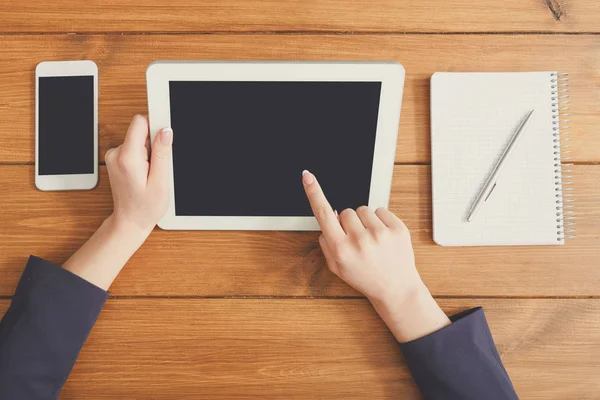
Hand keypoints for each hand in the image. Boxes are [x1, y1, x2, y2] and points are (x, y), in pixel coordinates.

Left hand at [62, 115, 172, 289]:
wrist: (129, 221)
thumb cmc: (145, 207)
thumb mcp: (160, 181)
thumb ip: (162, 153)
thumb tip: (165, 131)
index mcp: (127, 157)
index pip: (140, 122)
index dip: (156, 127)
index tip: (164, 135)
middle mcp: (117, 154)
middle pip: (140, 131)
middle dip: (153, 144)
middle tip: (157, 165)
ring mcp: (114, 156)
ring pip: (138, 140)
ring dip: (148, 153)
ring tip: (150, 173)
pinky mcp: (116, 159)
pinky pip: (133, 148)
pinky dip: (142, 157)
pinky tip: (144, 174)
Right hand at [302, 170, 449, 341]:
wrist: (396, 288)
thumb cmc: (364, 277)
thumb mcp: (337, 266)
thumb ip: (327, 241)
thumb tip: (330, 213)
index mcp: (341, 250)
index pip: (323, 214)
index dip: (314, 193)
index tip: (307, 176)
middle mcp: (359, 241)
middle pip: (345, 211)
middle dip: (348, 222)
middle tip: (357, 240)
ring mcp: (380, 234)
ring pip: (363, 209)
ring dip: (365, 221)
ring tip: (371, 239)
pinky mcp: (397, 229)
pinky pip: (381, 210)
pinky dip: (381, 221)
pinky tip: (383, 237)